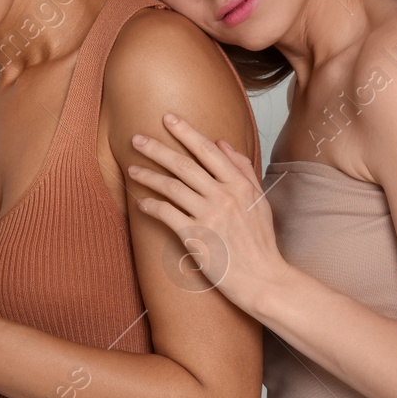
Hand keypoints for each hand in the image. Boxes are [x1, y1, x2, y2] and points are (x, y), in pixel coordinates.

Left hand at [126, 112, 283, 310]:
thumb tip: (221, 143)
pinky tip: (140, 202)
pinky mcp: (196, 238)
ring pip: (171, 187)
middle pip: (183, 165)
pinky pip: (167, 214)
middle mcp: (223, 196)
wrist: (263, 279)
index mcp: (239, 185)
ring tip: (133, 170)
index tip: (168, 118)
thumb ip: (242, 169)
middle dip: (156, 149)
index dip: (185, 132)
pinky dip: (150, 206)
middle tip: (136, 139)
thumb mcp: (259, 200)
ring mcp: (209, 217)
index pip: (207, 150)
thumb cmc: (261, 241)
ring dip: (148, 176)